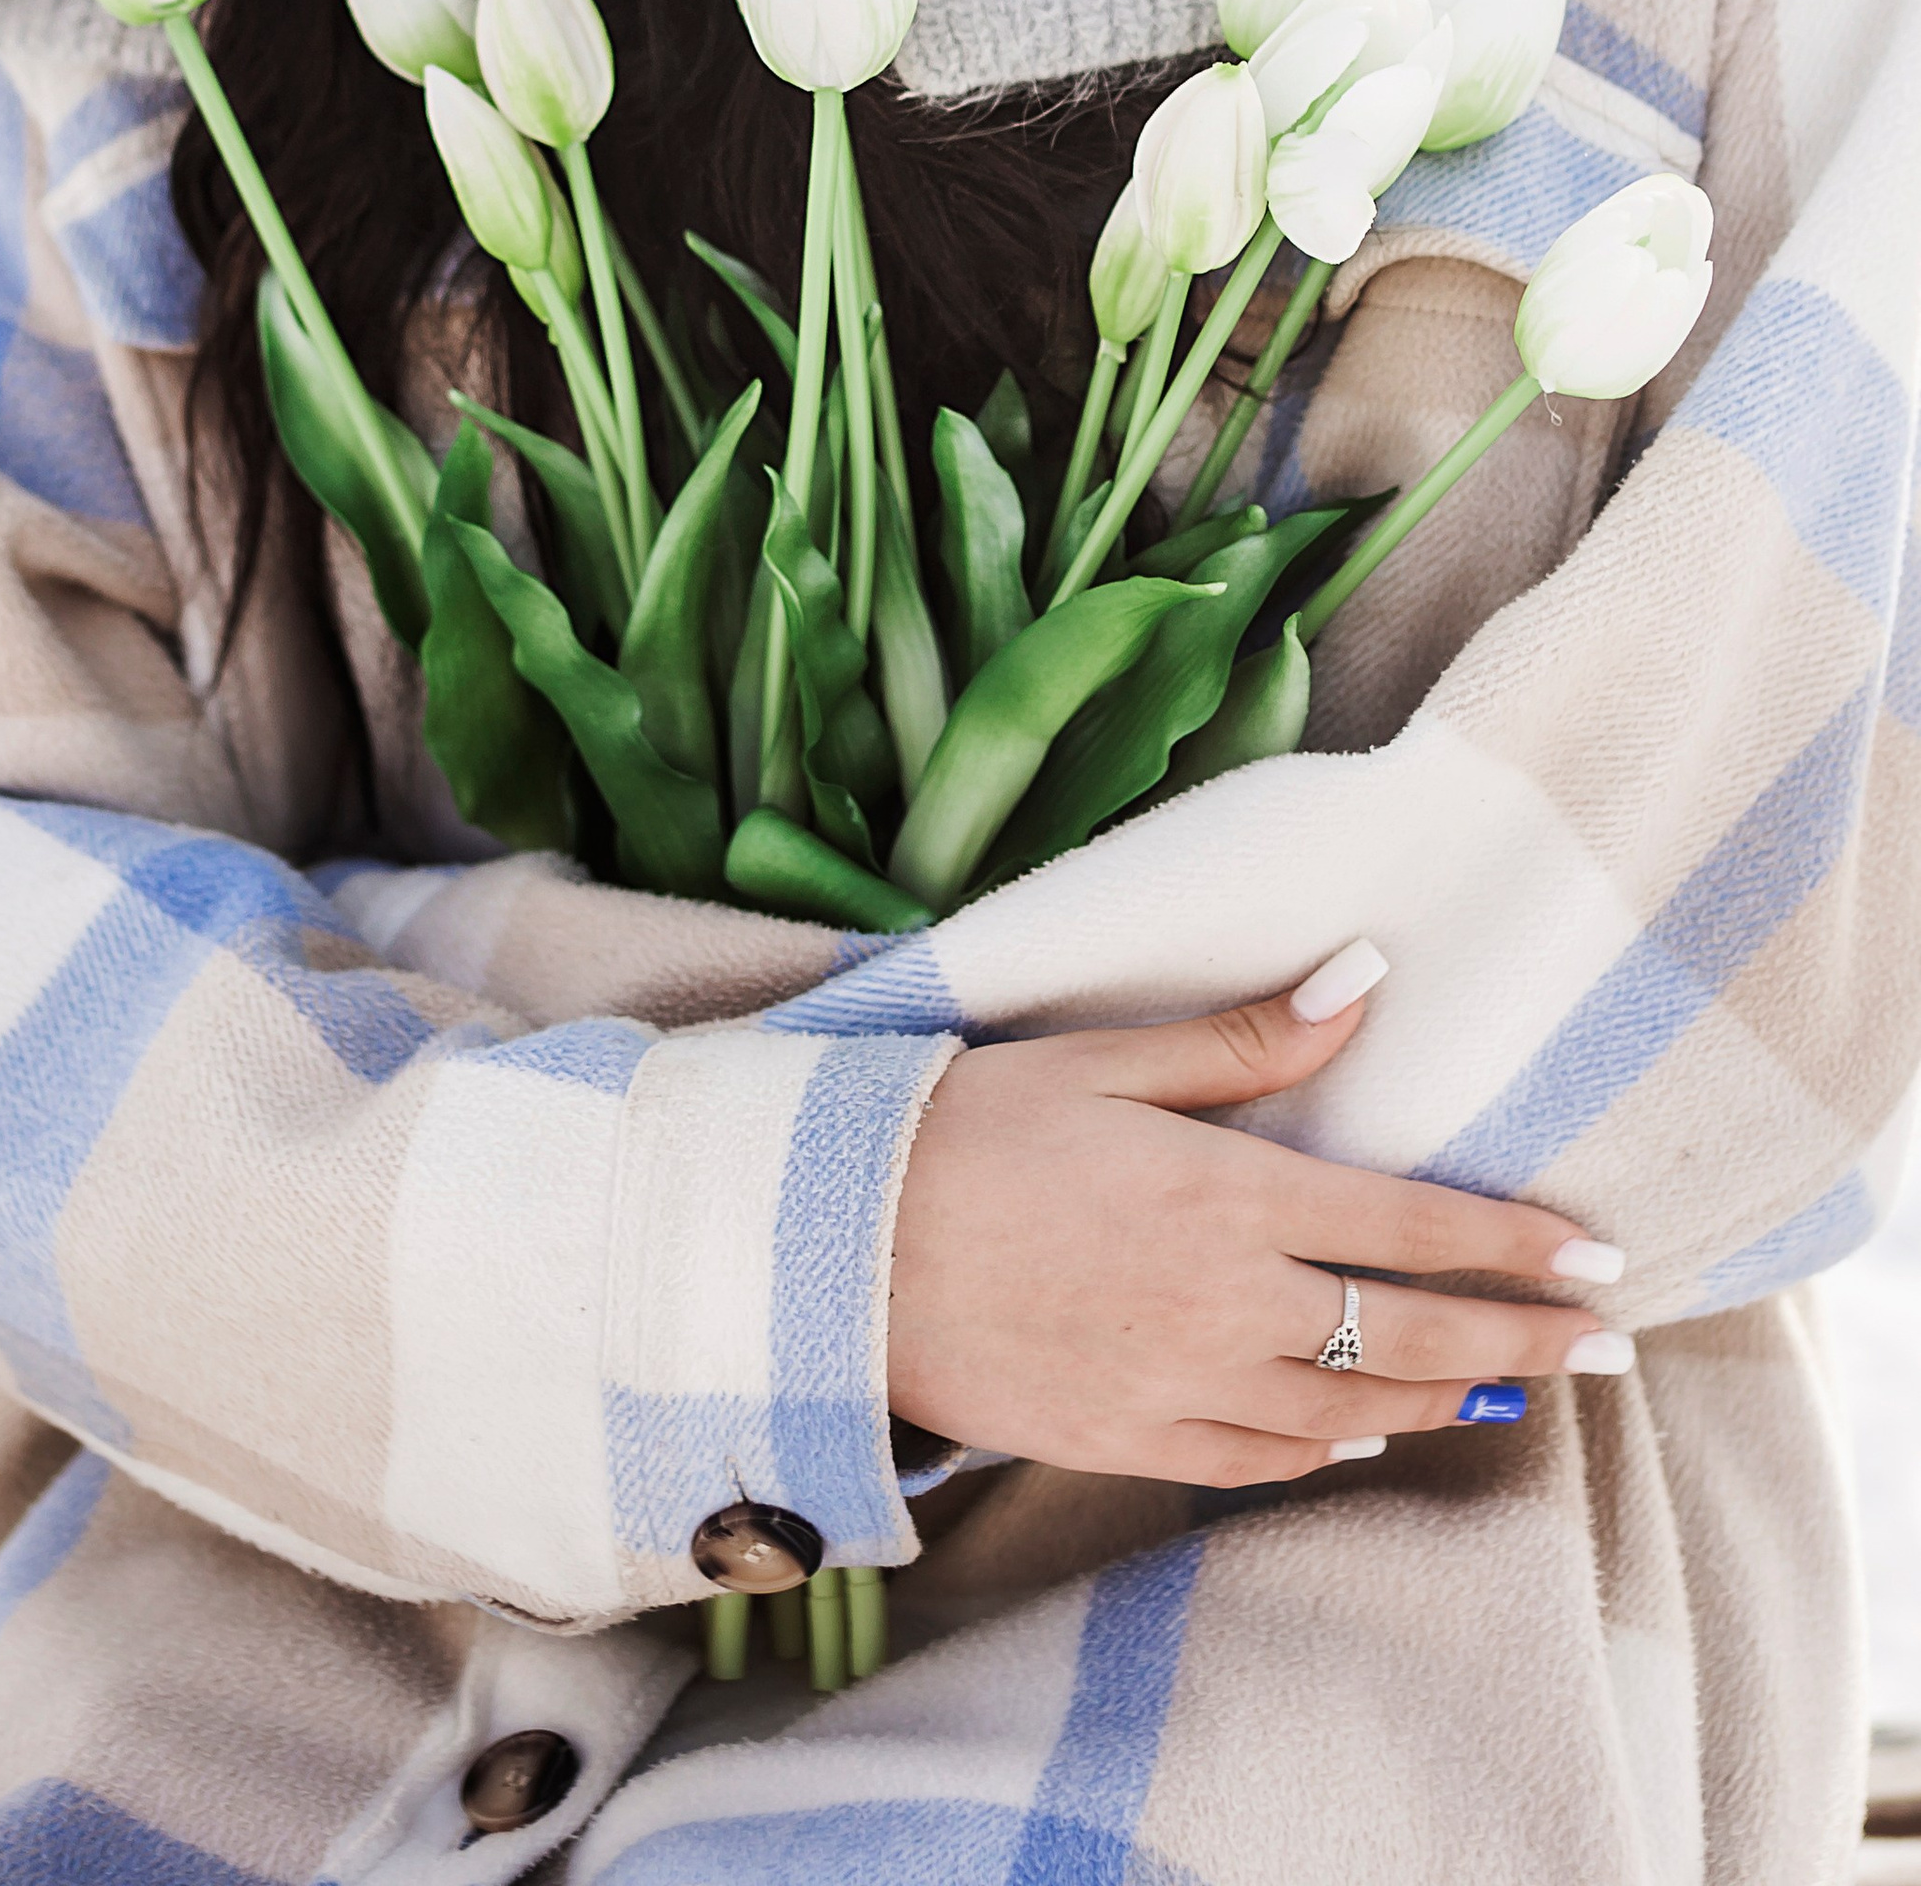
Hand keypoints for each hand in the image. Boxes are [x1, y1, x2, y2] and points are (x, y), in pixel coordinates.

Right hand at [885, 946, 1625, 1487]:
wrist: (834, 1250)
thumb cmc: (966, 1127)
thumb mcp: (1104, 1058)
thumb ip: (1247, 1039)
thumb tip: (1366, 981)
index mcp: (1227, 1195)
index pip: (1411, 1226)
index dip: (1515, 1244)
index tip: (1599, 1254)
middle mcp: (1224, 1304)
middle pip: (1411, 1336)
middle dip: (1522, 1338)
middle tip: (1606, 1341)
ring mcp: (1179, 1385)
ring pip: (1351, 1413)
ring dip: (1442, 1400)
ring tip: (1507, 1386)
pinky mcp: (1128, 1439)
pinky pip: (1261, 1458)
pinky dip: (1330, 1449)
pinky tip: (1362, 1435)